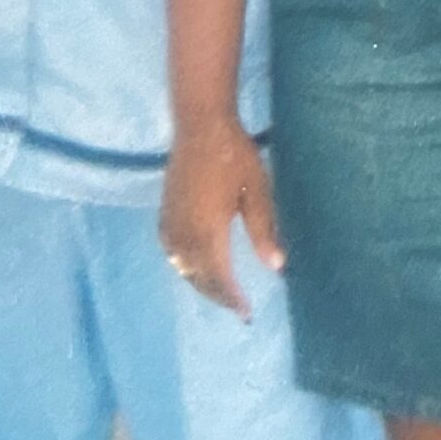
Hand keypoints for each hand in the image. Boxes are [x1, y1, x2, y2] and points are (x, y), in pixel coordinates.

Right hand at [159, 118, 283, 317]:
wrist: (200, 126)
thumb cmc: (234, 155)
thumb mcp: (257, 192)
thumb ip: (264, 231)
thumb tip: (277, 266)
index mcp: (208, 231)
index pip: (219, 278)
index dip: (233, 299)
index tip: (247, 314)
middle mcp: (184, 234)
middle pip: (198, 278)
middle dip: (218, 296)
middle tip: (238, 308)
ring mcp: (170, 224)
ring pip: (183, 268)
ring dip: (200, 284)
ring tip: (222, 292)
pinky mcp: (163, 214)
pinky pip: (171, 253)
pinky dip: (185, 267)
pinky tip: (196, 267)